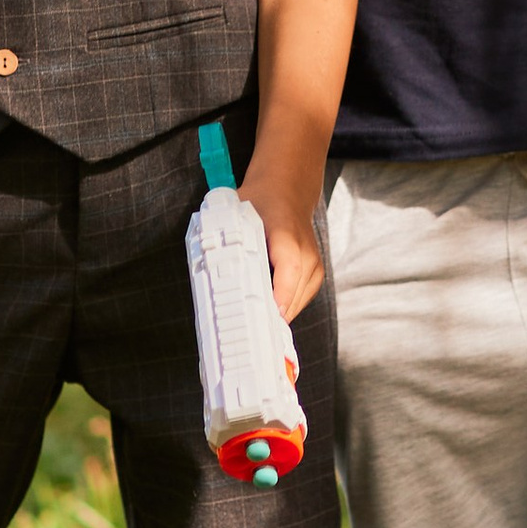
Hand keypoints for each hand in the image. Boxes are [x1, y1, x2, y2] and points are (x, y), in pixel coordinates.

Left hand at [238, 161, 326, 321]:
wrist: (287, 190)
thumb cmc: (259, 203)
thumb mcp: (237, 215)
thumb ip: (227, 241)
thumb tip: (210, 273)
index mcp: (286, 235)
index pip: (289, 269)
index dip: (281, 295)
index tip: (271, 316)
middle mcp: (305, 252)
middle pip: (293, 294)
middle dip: (270, 316)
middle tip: (247, 337)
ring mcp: (314, 263)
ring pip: (296, 302)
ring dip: (276, 315)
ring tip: (253, 332)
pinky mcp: (316, 273)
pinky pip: (300, 299)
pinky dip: (284, 308)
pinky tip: (266, 316)